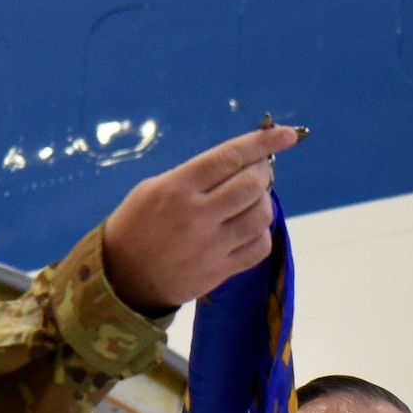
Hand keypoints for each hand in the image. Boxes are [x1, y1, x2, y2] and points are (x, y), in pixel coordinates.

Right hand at [102, 125, 301, 313]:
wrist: (123, 278)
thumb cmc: (138, 225)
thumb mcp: (155, 188)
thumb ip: (196, 175)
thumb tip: (242, 163)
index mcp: (178, 188)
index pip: (230, 157)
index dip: (264, 142)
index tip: (289, 134)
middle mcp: (197, 216)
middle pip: (252, 185)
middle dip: (263, 173)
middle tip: (257, 172)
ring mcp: (211, 246)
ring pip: (261, 216)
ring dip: (263, 202)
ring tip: (249, 202)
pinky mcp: (219, 271)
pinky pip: (259, 247)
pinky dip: (261, 233)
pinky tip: (247, 228)